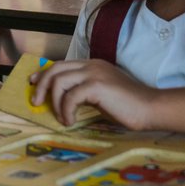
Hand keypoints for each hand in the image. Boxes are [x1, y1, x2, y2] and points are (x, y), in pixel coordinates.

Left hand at [30, 59, 156, 129]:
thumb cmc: (129, 106)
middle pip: (55, 69)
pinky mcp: (97, 85)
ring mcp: (94, 73)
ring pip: (59, 81)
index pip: (61, 64)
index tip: (34, 84)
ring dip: (54, 102)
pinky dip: (66, 111)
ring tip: (62, 118)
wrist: (150, 108)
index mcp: (93, 65)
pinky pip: (70, 97)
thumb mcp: (102, 95)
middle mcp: (91, 65)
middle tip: (37, 102)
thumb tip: (64, 99)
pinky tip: (71, 121)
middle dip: (42, 85)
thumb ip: (85, 91)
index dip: (44, 73)